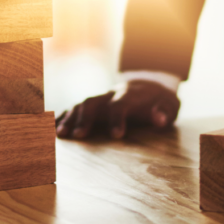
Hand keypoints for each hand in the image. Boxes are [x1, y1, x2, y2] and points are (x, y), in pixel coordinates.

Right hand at [56, 80, 180, 139]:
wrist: (148, 86)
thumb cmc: (159, 102)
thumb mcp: (170, 106)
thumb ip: (165, 112)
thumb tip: (159, 119)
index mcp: (130, 95)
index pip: (120, 105)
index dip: (117, 119)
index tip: (116, 136)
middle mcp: (110, 94)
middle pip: (93, 102)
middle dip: (85, 118)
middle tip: (79, 136)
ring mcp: (100, 98)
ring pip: (81, 104)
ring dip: (70, 118)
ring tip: (62, 135)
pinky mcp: (94, 104)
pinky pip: (75, 108)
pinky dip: (64, 116)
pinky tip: (53, 128)